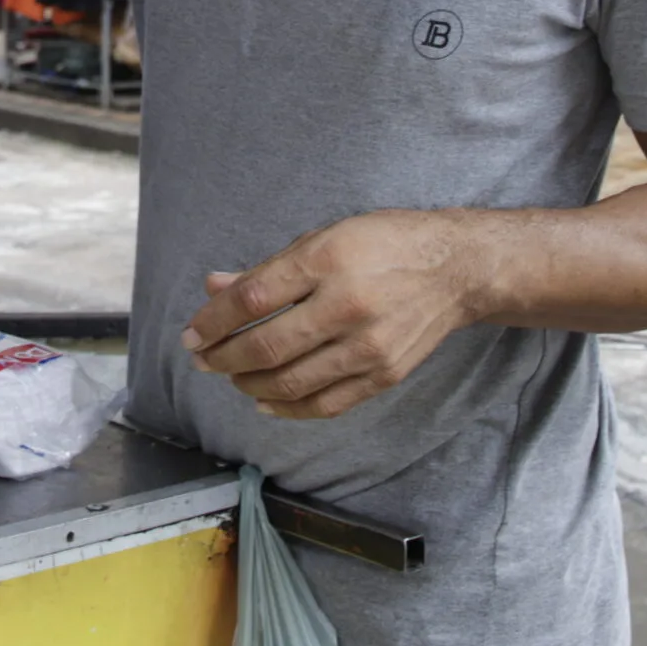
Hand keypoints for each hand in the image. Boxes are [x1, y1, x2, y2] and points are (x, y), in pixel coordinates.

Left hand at [180, 209, 483, 420]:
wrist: (455, 269)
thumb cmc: (383, 244)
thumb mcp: (322, 238)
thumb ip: (267, 269)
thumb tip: (214, 287)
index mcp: (327, 260)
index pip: (252, 298)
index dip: (213, 320)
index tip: (191, 333)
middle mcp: (347, 305)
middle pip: (266, 345)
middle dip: (222, 357)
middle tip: (201, 358)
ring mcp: (368, 345)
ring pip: (290, 381)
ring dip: (248, 384)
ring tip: (230, 376)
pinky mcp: (385, 375)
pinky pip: (325, 403)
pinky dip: (287, 407)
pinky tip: (265, 400)